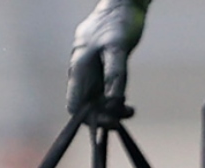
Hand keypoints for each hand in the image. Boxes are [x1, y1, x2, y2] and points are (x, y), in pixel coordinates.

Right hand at [67, 0, 151, 114]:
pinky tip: (126, 102)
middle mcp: (80, 74)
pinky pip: (102, 92)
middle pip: (86, 106)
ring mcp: (89, 73)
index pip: (74, 106)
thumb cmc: (118, 23)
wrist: (122, 4)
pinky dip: (113, 100)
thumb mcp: (118, 48)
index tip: (110, 120)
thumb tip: (113, 102)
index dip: (89, 118)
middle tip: (127, 113)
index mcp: (78, 70)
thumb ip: (115, 75)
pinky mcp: (99, 70)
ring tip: (130, 109)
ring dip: (110, 109)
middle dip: (104, 115)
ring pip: (95, 101)